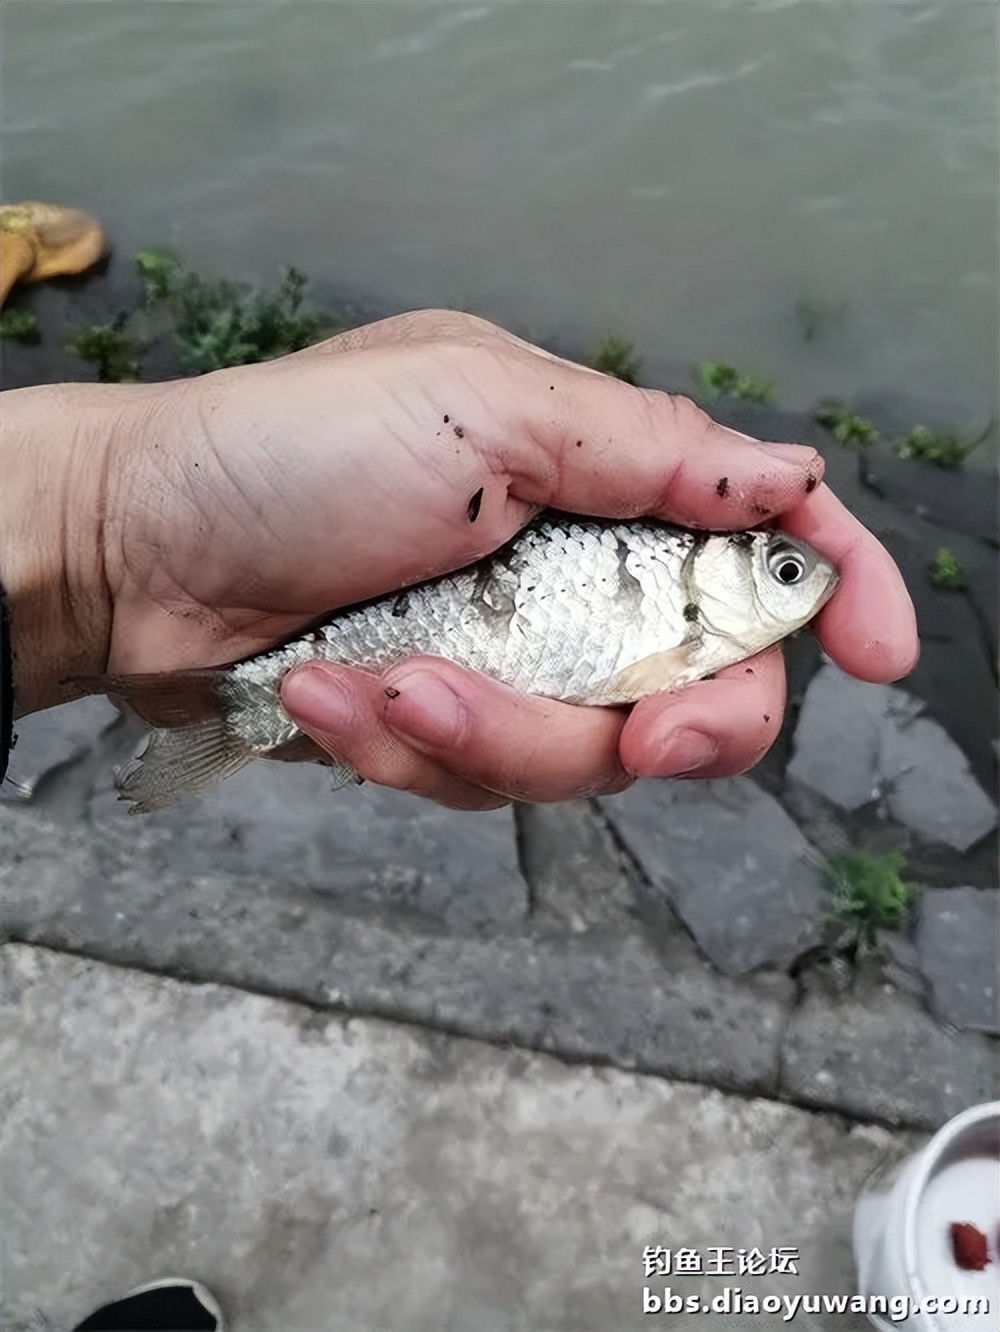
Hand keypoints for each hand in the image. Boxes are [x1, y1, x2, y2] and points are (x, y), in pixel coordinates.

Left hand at [0, 310, 917, 808]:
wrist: (143, 549)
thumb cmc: (290, 450)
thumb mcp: (481, 410)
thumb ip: (647, 452)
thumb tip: (788, 481)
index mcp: (601, 479)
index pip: (760, 534)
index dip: (834, 590)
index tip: (876, 654)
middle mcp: (575, 576)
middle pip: (703, 688)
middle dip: (678, 729)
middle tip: (645, 738)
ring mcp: (512, 660)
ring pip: (580, 758)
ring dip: (484, 729)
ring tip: (383, 674)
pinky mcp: (444, 727)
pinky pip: (477, 782)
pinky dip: (403, 747)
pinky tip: (333, 694)